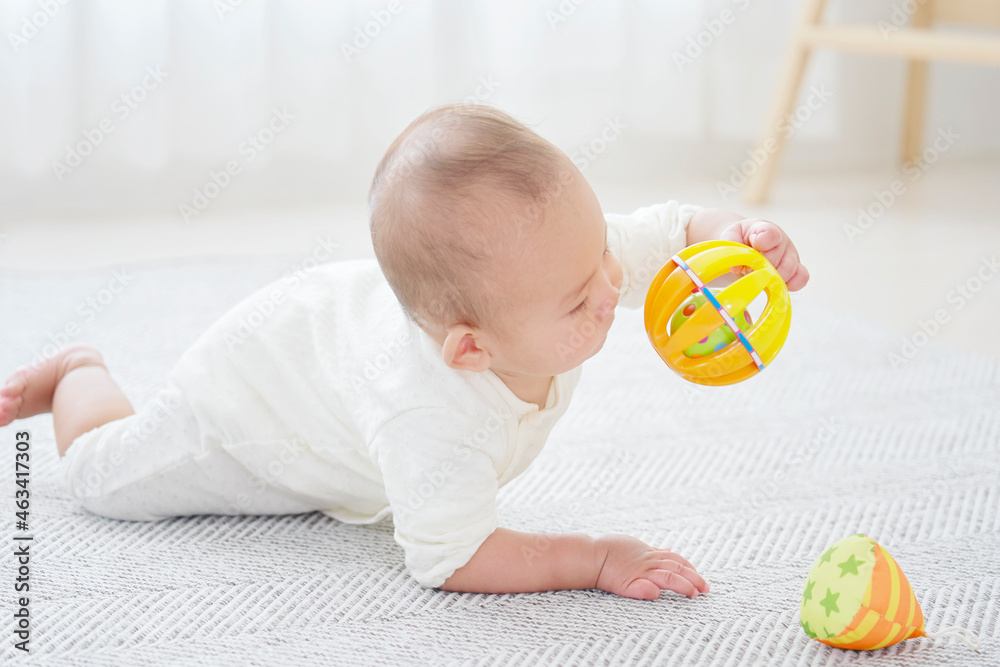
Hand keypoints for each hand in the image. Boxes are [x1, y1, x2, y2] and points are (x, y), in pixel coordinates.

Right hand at [593, 534, 709, 599]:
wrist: (590, 555)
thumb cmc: (611, 550)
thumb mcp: (636, 546)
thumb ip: (653, 551)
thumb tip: (668, 550)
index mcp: (650, 554)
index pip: (676, 560)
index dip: (691, 568)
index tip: (700, 578)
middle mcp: (647, 563)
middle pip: (676, 569)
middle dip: (694, 579)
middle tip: (706, 589)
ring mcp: (638, 573)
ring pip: (666, 577)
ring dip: (682, 585)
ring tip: (693, 594)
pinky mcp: (625, 584)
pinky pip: (640, 588)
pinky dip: (649, 590)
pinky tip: (657, 594)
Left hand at [719, 218, 808, 290]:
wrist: (748, 243)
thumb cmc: (741, 239)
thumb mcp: (732, 235)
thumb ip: (731, 243)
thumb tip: (736, 267)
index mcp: (766, 229)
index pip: (771, 234)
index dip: (763, 243)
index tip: (753, 249)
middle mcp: (781, 241)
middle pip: (777, 257)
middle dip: (761, 267)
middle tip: (748, 270)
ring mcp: (790, 255)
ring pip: (789, 269)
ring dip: (772, 277)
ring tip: (759, 278)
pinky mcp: (795, 269)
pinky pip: (801, 278)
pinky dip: (792, 284)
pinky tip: (777, 286)